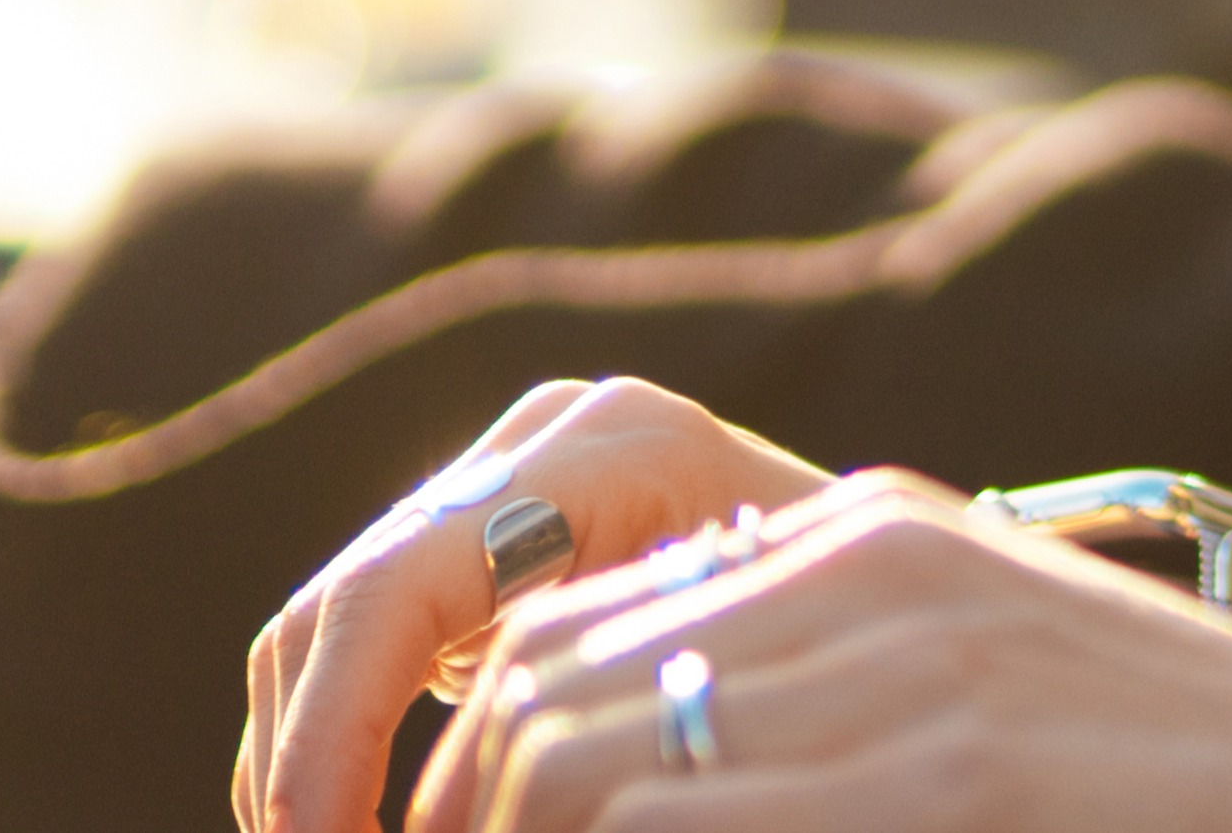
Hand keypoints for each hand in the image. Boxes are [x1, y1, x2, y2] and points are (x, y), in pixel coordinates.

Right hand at [238, 378, 833, 832]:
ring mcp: (510, 472)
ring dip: (302, 761)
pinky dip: (342, 742)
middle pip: (340, 608)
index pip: (396, 591)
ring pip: (329, 628)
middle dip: (299, 763)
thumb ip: (620, 723)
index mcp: (618, 448)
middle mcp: (548, 436)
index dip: (332, 741)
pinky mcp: (490, 536)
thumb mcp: (766, 675)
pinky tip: (358, 827)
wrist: (932, 599)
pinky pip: (369, 639)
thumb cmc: (883, 654)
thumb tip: (507, 801)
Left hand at [408, 469, 1231, 832]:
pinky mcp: (940, 774)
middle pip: (542, 697)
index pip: (580, 639)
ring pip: (574, 767)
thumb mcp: (1002, 710)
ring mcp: (904, 667)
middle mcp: (867, 574)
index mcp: (879, 547)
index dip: (485, 780)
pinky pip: (681, 822)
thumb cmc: (1220, 808)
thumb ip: (848, 729)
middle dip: (459, 831)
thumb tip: (643, 785)